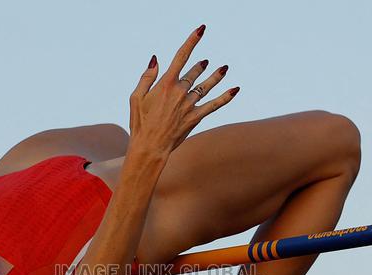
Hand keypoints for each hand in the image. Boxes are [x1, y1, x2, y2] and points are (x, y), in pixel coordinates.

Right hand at [129, 25, 237, 156]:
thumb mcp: (136, 97)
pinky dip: (225, 97)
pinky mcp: (195, 117)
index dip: (192, 41)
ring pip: (206, 86)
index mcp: (165, 83)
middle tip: (205, 63)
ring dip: (215, 77)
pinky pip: (213, 105)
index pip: (181, 56)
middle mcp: (180, 91)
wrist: (149, 147)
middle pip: (193, 73)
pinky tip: (235, 90)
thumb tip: (156, 59)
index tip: (201, 30)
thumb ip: (147, 77)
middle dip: (199, 67)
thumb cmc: (140, 123)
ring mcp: (189, 104)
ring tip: (223, 69)